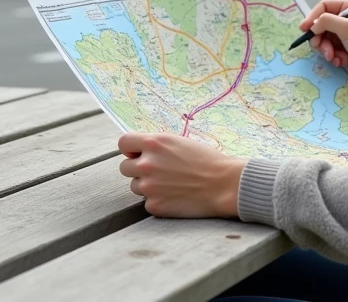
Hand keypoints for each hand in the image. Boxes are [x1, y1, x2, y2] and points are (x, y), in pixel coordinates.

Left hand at [118, 132, 244, 217]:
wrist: (224, 184)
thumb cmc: (207, 161)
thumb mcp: (180, 142)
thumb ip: (158, 146)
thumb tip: (139, 150)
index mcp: (154, 143)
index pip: (123, 143)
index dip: (129, 149)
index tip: (136, 153)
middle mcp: (147, 163)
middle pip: (124, 167)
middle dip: (137, 169)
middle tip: (157, 172)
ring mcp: (148, 186)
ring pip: (135, 186)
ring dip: (147, 185)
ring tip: (170, 184)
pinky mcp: (154, 205)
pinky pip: (148, 202)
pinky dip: (159, 200)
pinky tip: (176, 196)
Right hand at [300, 0, 347, 97]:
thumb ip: (326, 21)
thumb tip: (312, 25)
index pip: (325, 6)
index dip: (313, 17)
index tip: (304, 29)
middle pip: (322, 25)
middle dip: (320, 37)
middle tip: (320, 47)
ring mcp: (347, 36)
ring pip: (325, 39)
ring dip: (326, 49)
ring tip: (334, 57)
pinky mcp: (347, 51)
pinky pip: (331, 51)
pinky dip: (333, 57)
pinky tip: (341, 62)